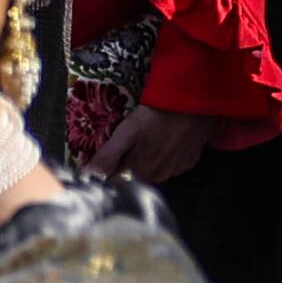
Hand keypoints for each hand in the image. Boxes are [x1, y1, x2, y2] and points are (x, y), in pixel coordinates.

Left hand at [96, 104, 215, 184]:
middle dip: (131, 161)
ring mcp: (177, 170)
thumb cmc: (155, 117)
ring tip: (150, 137)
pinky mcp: (191, 161)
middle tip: (134, 139)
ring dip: (149, 159)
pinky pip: (173, 164)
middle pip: (137, 174)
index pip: (119, 177)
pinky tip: (166, 139)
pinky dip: (167, 155)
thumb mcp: (125, 133)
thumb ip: (107, 157)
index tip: (115, 150)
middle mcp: (159, 177)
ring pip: (155, 170)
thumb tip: (90, 175)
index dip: (113, 164)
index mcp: (140, 173)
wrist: (191, 105)